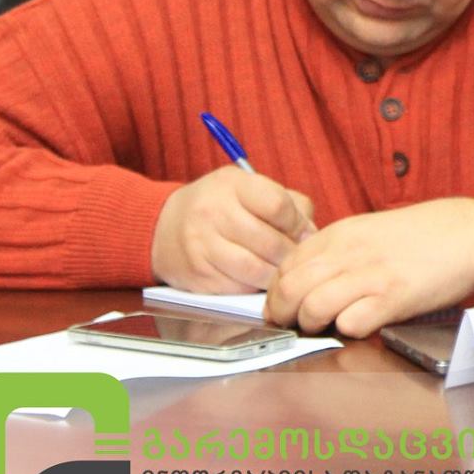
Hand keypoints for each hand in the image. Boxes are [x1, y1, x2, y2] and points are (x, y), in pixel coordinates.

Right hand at [151, 166, 316, 292]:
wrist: (160, 227)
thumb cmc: (217, 205)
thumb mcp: (248, 187)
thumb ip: (287, 203)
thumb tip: (312, 232)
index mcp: (232, 186)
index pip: (278, 205)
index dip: (298, 223)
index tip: (304, 232)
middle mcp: (213, 214)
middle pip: (270, 242)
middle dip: (292, 253)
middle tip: (299, 258)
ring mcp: (202, 247)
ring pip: (256, 269)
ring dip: (277, 274)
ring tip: (282, 270)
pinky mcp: (198, 276)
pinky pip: (238, 287)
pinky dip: (256, 287)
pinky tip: (261, 280)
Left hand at [265, 198, 473, 336]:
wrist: (470, 232)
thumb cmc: (423, 235)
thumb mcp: (370, 229)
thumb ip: (337, 251)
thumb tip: (307, 282)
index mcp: (340, 233)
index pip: (285, 266)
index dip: (277, 293)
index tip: (285, 306)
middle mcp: (349, 252)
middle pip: (289, 290)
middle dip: (283, 315)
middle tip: (294, 325)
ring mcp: (371, 275)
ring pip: (312, 308)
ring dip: (311, 326)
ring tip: (324, 329)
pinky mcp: (394, 298)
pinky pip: (351, 323)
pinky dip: (347, 331)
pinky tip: (359, 326)